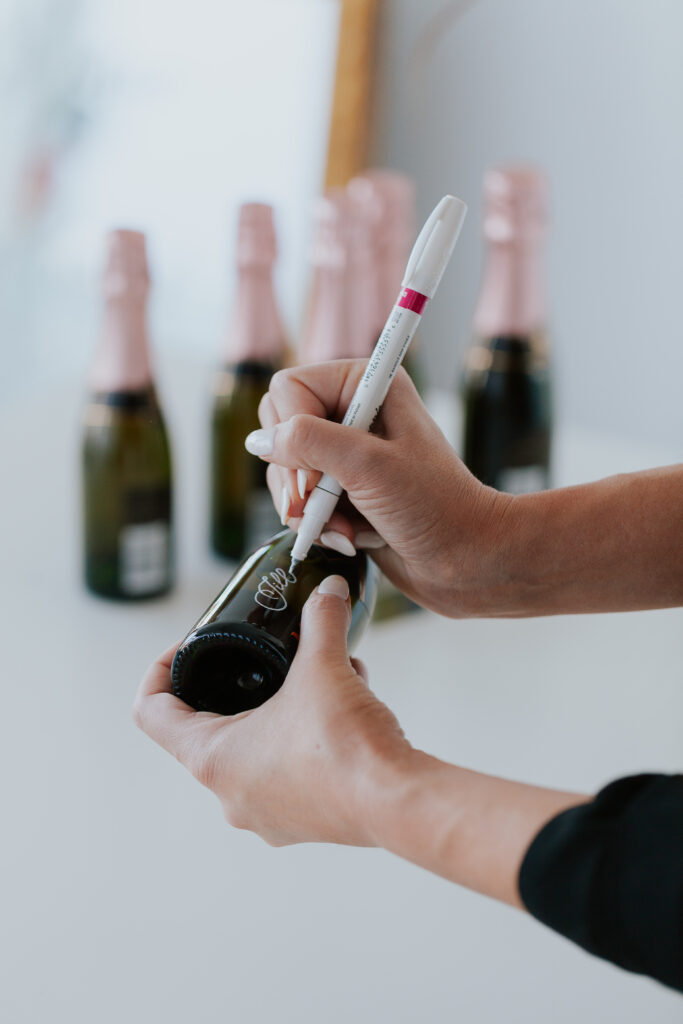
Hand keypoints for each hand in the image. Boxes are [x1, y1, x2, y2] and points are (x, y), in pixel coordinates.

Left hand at [133, 576, 409, 846]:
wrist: (399, 803)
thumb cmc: (346, 746)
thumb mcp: (324, 667)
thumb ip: (321, 621)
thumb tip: (327, 590)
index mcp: (213, 758)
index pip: (151, 713)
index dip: (160, 672)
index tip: (188, 649)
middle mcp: (229, 796)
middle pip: (203, 732)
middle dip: (233, 690)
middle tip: (257, 660)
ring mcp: (265, 816)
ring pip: (251, 754)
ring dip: (274, 715)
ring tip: (313, 682)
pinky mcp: (302, 823)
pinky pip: (287, 775)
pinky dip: (303, 742)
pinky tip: (340, 712)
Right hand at [249, 360, 511, 615]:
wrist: (468, 561)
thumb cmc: (436, 507)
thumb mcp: (369, 466)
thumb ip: (308, 442)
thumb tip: (258, 441)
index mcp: (367, 385)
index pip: (288, 389)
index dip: (291, 432)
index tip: (315, 475)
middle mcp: (355, 412)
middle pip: (280, 430)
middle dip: (296, 477)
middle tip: (320, 504)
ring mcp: (347, 454)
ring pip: (286, 472)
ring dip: (310, 509)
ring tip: (348, 528)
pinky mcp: (344, 490)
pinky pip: (302, 502)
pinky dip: (319, 524)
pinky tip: (351, 536)